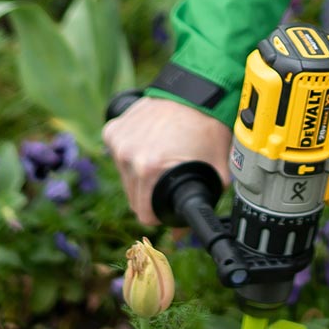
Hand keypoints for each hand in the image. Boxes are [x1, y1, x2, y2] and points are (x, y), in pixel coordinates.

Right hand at [103, 96, 231, 225]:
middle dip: (151, 195)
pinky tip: (151, 144)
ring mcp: (118, 140)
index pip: (143, 213)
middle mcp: (128, 155)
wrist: (198, 94)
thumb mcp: (215, 175)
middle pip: (133, 197)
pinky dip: (132, 154)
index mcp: (149, 169)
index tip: (168, 206)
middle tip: (170, 178)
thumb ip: (200, 208)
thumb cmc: (209, 130)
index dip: (160, 215)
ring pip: (125, 177)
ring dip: (140, 175)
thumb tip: (181, 234)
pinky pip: (119, 155)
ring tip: (162, 158)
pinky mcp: (113, 129)